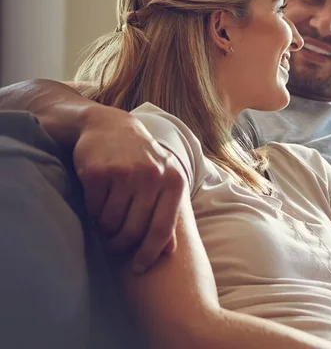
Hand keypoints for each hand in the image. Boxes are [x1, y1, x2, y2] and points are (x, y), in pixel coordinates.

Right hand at [73, 104, 185, 272]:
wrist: (110, 127)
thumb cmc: (141, 160)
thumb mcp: (163, 180)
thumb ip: (168, 213)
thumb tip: (169, 252)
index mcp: (173, 180)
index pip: (162, 228)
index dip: (149, 254)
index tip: (139, 268)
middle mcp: (152, 175)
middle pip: (133, 230)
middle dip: (122, 244)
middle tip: (114, 245)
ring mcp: (125, 172)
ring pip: (111, 223)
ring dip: (105, 229)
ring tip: (105, 221)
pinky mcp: (98, 172)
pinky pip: (93, 210)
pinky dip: (92, 213)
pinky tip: (96, 203)